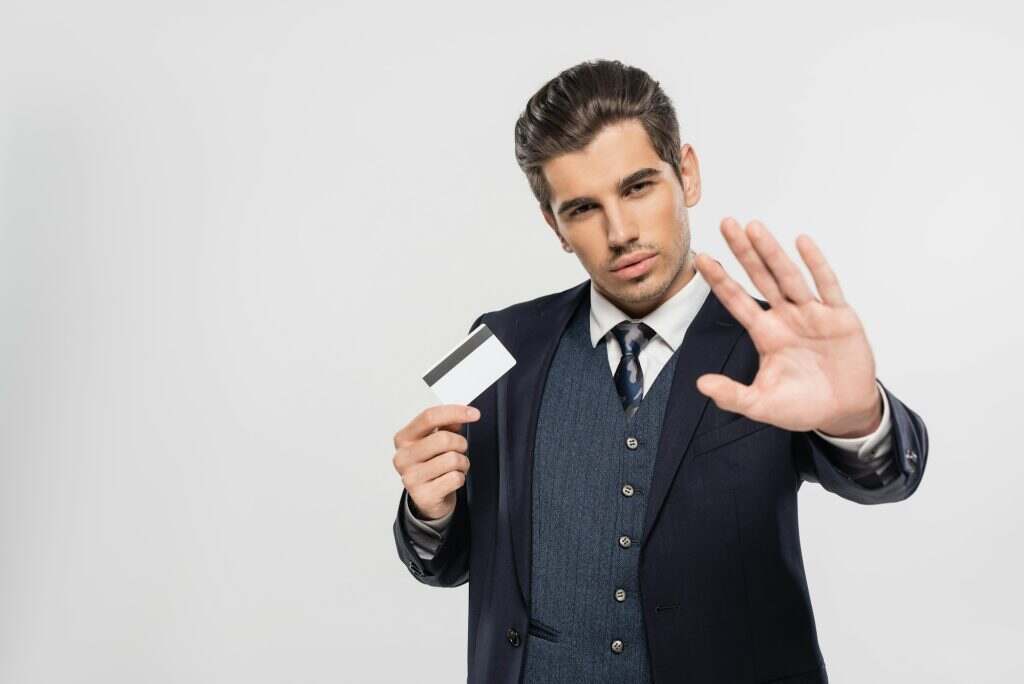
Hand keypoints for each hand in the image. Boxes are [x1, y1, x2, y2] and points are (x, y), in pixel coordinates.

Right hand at [392, 404, 479, 519]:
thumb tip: (459, 416)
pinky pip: (455, 478)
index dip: (455, 412)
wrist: (426, 498)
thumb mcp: (434, 441)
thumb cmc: (431, 465)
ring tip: (454, 467)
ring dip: (462, 463)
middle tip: (459, 450)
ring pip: (452, 459)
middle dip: (460, 443)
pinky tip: (450, 480)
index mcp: (403, 439)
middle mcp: (403, 457)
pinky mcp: (423, 495)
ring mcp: (411, 477)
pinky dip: (460, 478)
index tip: (474, 414)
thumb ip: (445, 424)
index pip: (429, 417)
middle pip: (443, 438)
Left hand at [693, 217, 881, 436]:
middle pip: (761, 278)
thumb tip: (701, 385)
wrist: (844, 412)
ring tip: (755, 228)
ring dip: (772, 252)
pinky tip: (802, 243)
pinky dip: (816, 265)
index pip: (737, 301)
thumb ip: (732, 395)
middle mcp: (787, 317)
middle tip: (727, 223)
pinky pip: (827, 286)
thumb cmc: (804, 405)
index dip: (720, 280)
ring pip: (789, 277)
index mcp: (766, 334)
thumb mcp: (762, 404)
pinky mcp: (840, 317)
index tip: (702, 258)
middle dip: (743, 252)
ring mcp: (813, 314)